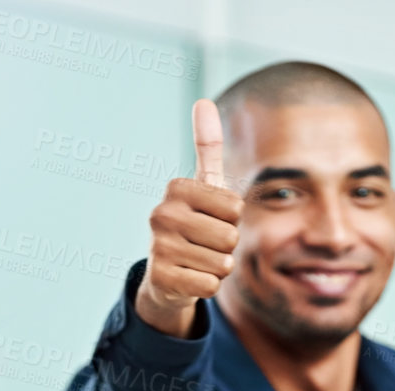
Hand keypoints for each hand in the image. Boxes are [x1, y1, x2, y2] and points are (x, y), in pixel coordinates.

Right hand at [135, 98, 242, 336]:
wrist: (166, 275)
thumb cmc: (194, 224)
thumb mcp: (203, 186)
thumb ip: (207, 146)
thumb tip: (204, 101)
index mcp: (177, 188)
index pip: (236, 208)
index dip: (231, 219)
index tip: (210, 218)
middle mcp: (161, 214)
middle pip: (231, 237)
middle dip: (226, 246)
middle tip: (204, 244)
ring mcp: (158, 247)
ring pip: (222, 263)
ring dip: (217, 267)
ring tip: (197, 261)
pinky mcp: (161, 278)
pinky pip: (210, 286)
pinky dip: (207, 286)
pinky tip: (190, 278)